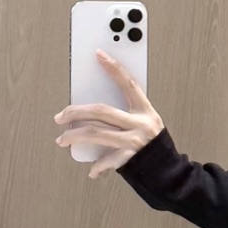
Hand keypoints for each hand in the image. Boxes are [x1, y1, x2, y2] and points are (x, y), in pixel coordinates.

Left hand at [54, 52, 163, 178]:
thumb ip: (124, 117)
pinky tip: (91, 170)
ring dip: (74, 136)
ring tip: (62, 139)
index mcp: (145, 110)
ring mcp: (134, 141)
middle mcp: (140, 123)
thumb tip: (92, 114)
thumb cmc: (152, 146)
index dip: (114, 68)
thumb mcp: (145, 124)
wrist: (168, 172)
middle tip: (60, 117)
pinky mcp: (130, 158)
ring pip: (95, 133)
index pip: (127, 84)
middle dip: (75, 112)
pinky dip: (96, 166)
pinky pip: (106, 159)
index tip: (99, 54)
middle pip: (101, 111)